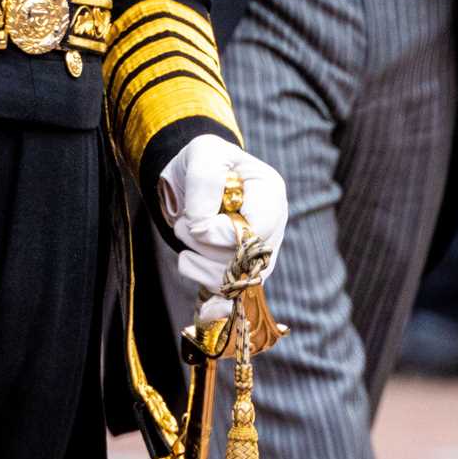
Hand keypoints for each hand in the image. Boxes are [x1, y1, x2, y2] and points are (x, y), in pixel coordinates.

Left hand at [159, 133, 287, 320]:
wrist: (191, 180)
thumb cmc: (201, 161)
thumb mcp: (201, 154)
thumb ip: (203, 183)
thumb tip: (203, 227)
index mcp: (271, 192)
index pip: (258, 229)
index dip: (223, 234)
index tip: (194, 224)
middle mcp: (273, 226)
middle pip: (247, 260)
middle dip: (206, 248)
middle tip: (183, 225)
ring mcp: (261, 253)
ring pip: (235, 282)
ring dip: (199, 265)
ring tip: (184, 235)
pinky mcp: (244, 275)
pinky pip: (231, 300)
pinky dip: (213, 304)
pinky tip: (201, 302)